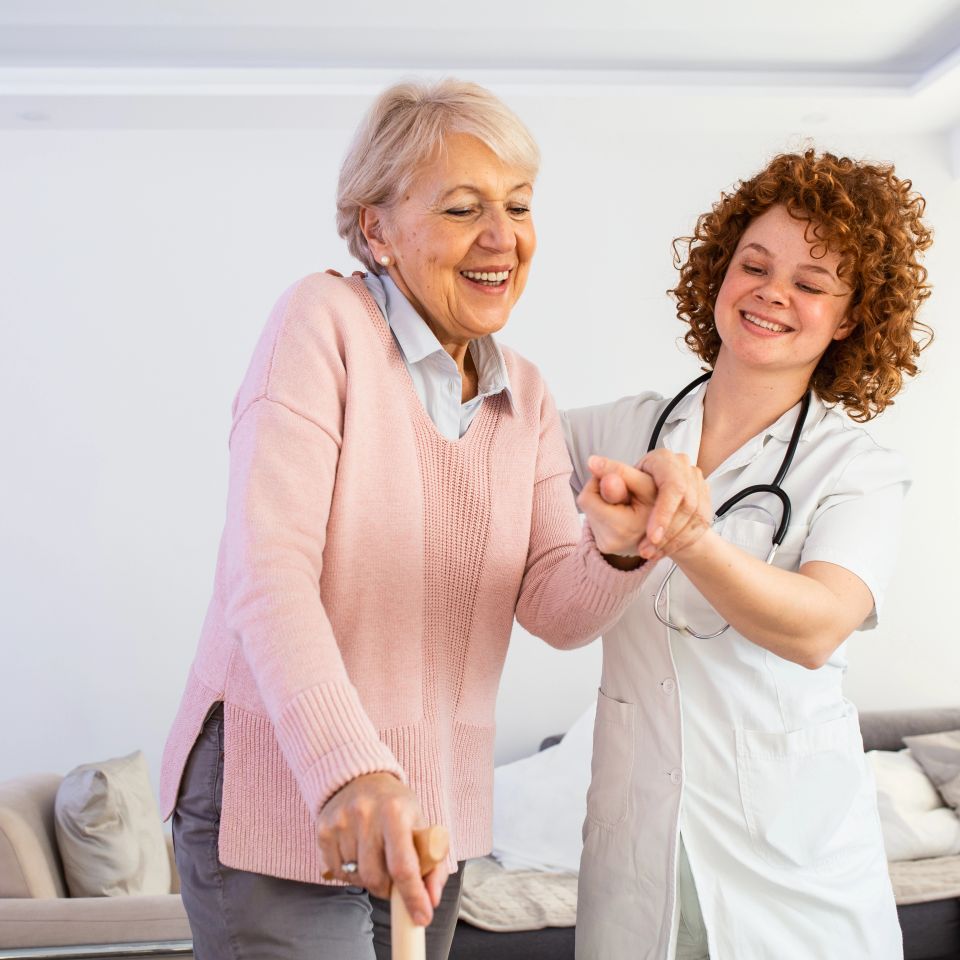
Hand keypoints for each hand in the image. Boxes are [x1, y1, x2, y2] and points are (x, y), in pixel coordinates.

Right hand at [316, 773, 447, 924]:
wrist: (359, 776)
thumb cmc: (396, 806)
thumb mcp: (420, 824)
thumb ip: (432, 864)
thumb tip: (432, 902)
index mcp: (395, 811)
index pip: (403, 865)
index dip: (413, 896)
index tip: (422, 918)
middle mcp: (365, 814)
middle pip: (376, 877)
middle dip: (389, 890)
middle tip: (394, 882)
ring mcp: (341, 822)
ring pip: (356, 877)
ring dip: (370, 880)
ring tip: (376, 859)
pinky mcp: (323, 830)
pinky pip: (337, 872)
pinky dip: (351, 874)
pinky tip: (358, 855)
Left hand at [577, 459, 657, 557]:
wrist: (667, 526)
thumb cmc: (660, 502)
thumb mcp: (645, 483)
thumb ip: (621, 473)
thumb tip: (591, 462)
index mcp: (624, 528)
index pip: (587, 497)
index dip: (600, 482)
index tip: (615, 478)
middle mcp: (613, 543)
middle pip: (587, 503)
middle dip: (603, 492)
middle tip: (625, 493)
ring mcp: (608, 547)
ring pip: (589, 510)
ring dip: (604, 501)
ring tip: (626, 504)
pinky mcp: (604, 546)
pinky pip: (594, 520)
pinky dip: (604, 511)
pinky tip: (622, 513)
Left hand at [581, 451, 710, 559]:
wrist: (653, 497)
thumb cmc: (632, 485)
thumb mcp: (620, 483)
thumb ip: (612, 478)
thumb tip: (592, 463)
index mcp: (665, 460)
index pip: (674, 488)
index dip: (663, 513)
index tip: (651, 538)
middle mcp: (687, 470)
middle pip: (688, 507)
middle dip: (667, 534)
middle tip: (645, 552)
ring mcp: (702, 488)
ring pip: (695, 521)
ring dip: (671, 542)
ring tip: (649, 554)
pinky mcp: (706, 508)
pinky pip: (697, 530)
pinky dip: (678, 544)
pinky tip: (660, 553)